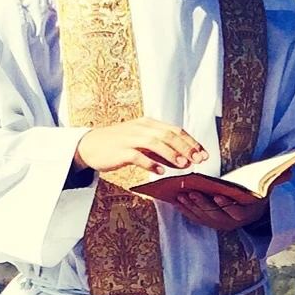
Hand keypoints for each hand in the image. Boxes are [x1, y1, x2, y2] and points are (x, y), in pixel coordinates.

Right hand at [75, 117, 204, 175]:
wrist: (90, 145)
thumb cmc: (118, 145)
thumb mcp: (141, 143)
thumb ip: (161, 150)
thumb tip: (183, 160)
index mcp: (148, 124)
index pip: (175, 130)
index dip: (191, 142)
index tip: (203, 154)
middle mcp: (141, 128)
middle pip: (168, 135)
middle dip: (186, 148)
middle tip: (198, 160)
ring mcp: (130, 138)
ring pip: (155, 143)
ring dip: (172, 154)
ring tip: (183, 165)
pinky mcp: (120, 150)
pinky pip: (138, 156)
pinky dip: (151, 163)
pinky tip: (160, 171)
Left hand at [158, 187, 270, 231]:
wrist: (248, 206)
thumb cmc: (255, 193)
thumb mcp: (267, 186)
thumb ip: (277, 178)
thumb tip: (291, 170)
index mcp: (246, 214)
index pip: (236, 211)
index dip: (227, 205)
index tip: (218, 195)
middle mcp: (231, 222)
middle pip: (215, 215)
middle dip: (203, 204)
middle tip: (192, 192)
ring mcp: (217, 224)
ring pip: (202, 217)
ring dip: (191, 207)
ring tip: (181, 194)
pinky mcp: (206, 222)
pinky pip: (194, 218)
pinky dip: (185, 210)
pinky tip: (176, 200)